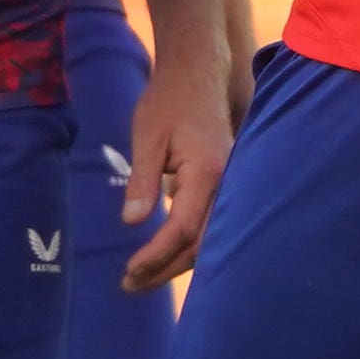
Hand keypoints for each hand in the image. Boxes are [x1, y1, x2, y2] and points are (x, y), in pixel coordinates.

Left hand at [118, 44, 233, 288]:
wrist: (199, 73)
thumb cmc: (169, 101)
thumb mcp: (147, 136)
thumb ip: (141, 180)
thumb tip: (133, 223)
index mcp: (206, 172)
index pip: (183, 228)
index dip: (157, 255)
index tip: (129, 271)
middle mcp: (226, 184)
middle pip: (201, 244)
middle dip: (164, 269)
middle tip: (129, 285)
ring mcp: (230, 186)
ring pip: (209, 239)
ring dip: (176, 262)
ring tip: (141, 278)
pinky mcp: (225, 186)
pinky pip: (212, 226)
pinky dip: (188, 246)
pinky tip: (165, 255)